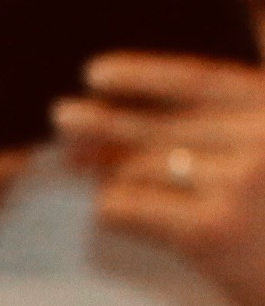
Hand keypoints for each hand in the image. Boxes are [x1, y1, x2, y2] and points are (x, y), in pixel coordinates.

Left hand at [58, 52, 264, 305]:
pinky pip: (133, 207)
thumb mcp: (264, 152)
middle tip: (62, 116)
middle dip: (106, 120)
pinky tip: (104, 207)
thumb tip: (136, 118)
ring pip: (143, 165)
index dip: (142, 75)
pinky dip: (112, 205)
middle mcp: (261, 137)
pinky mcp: (211, 231)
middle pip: (164, 125)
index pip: (202, 80)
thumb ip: (228, 124)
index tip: (94, 73)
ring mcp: (238, 183)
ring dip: (106, 165)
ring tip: (80, 161)